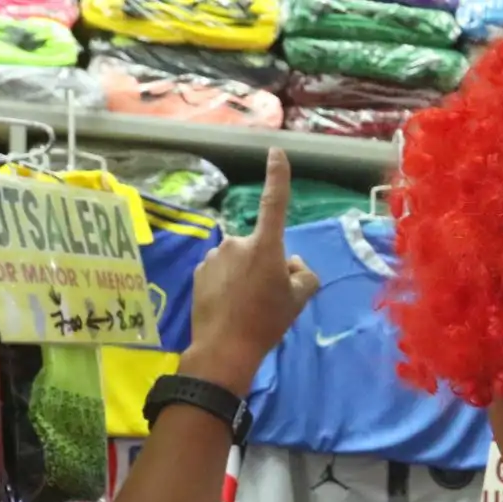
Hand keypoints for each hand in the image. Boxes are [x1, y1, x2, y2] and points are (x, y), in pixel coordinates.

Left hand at [182, 147, 319, 395]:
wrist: (224, 348)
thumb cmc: (266, 322)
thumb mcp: (299, 300)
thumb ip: (303, 274)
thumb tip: (293, 265)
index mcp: (265, 246)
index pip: (274, 203)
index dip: (277, 176)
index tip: (276, 152)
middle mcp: (237, 243)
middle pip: (259, 246)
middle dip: (265, 262)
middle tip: (269, 295)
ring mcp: (214, 256)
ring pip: (238, 259)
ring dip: (244, 273)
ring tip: (247, 305)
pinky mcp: (199, 271)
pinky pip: (221, 271)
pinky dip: (227, 283)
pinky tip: (229, 306)